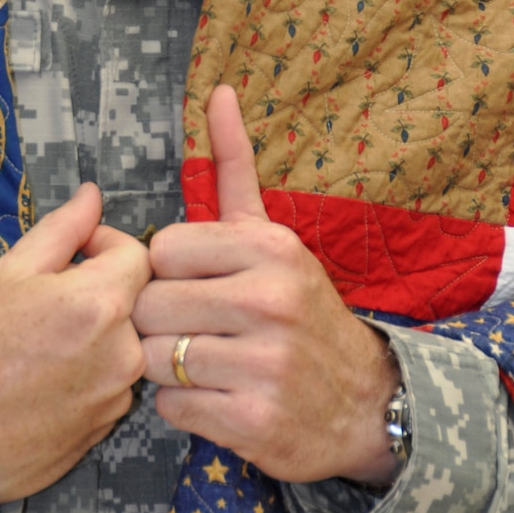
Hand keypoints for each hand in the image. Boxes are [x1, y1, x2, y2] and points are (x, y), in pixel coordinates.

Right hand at [0, 183, 150, 503]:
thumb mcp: (8, 272)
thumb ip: (62, 229)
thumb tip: (93, 195)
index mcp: (101, 303)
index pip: (138, 255)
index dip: (107, 245)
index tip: (78, 254)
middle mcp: (122, 352)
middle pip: (135, 302)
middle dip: (103, 292)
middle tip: (53, 302)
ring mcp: (117, 395)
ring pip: (125, 345)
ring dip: (99, 335)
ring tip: (45, 345)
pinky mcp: (107, 427)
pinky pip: (113, 384)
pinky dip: (91, 374)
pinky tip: (48, 380)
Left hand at [134, 87, 400, 486]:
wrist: (364, 402)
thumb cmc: (299, 311)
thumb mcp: (272, 236)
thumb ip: (235, 166)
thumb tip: (217, 90)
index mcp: (270, 248)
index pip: (163, 250)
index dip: (170, 272)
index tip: (199, 285)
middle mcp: (269, 301)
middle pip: (149, 305)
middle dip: (161, 322)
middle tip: (198, 329)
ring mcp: (264, 364)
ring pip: (153, 358)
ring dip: (169, 367)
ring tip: (208, 363)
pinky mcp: (254, 422)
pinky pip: (172, 408)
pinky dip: (184, 406)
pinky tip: (218, 397)